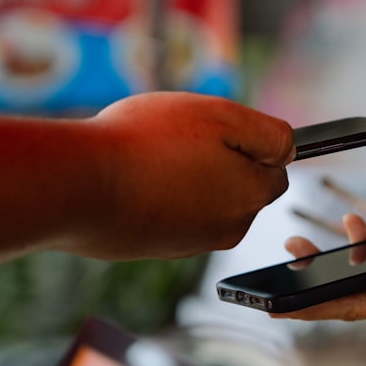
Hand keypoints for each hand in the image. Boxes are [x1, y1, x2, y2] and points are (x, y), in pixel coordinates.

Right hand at [69, 92, 294, 259]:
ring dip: (189, 179)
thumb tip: (289, 149)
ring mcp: (193, 244)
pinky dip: (161, 197)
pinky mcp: (159, 250)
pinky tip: (135, 181)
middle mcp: (231, 228)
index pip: (277, 168)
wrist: (76, 186)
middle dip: (220, 162)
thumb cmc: (147, 144)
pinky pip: (173, 216)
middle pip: (241, 186)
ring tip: (152, 159)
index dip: (250, 143)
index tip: (217, 131)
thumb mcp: (221, 116)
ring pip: (206, 201)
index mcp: (253, 195)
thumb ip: (269, 133)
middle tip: (179, 141)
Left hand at [283, 213, 365, 339]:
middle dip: (307, 287)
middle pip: (345, 298)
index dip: (309, 308)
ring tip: (302, 248)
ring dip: (329, 269)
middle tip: (279, 263)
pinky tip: (358, 238)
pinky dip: (362, 257)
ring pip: (360, 285)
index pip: (348, 308)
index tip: (274, 306)